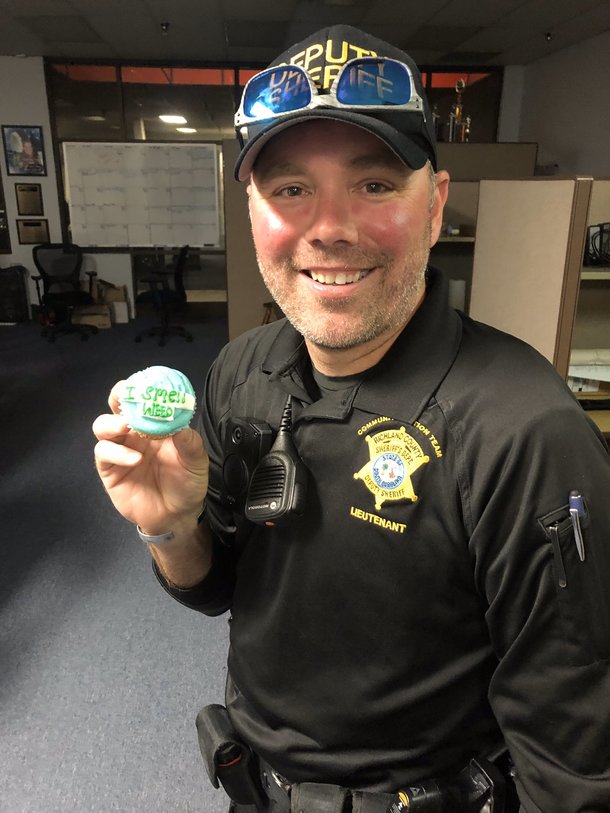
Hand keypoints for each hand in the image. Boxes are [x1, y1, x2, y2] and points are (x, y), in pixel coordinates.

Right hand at [92, 382, 208, 533]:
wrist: (176, 516)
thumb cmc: (187, 483)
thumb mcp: (196, 461)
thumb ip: (189, 442)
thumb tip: (179, 422)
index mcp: (155, 425)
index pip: (143, 400)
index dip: (142, 389)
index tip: (145, 382)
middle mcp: (134, 434)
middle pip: (117, 407)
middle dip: (119, 396)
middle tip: (126, 395)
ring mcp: (120, 450)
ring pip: (102, 426)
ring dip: (112, 424)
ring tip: (127, 428)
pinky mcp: (109, 470)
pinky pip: (104, 454)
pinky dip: (116, 453)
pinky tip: (134, 459)